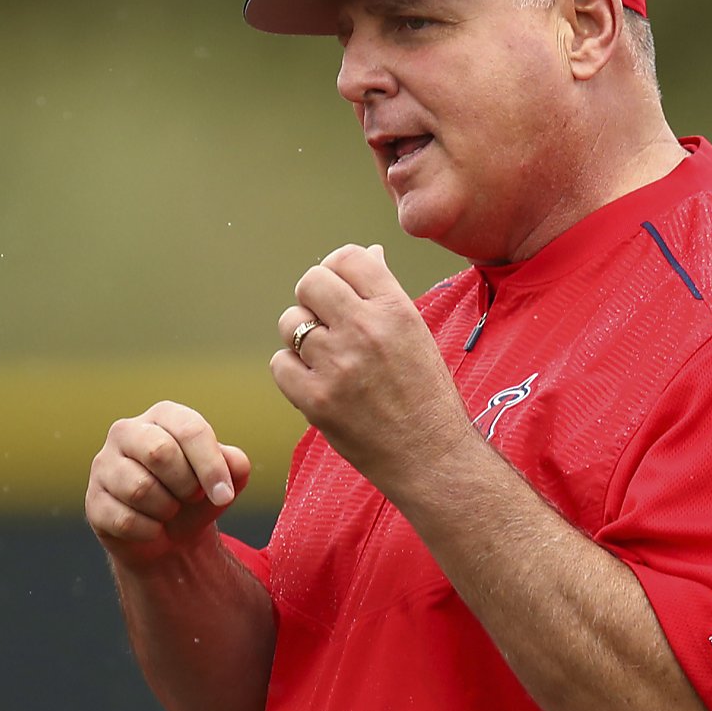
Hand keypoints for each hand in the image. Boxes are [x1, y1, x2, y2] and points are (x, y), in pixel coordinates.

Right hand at [85, 402, 251, 566]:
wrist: (168, 538)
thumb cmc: (194, 497)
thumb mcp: (224, 480)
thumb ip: (234, 465)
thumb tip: (232, 463)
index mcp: (162, 417)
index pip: (189, 429)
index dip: (211, 466)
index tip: (224, 495)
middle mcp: (126, 432)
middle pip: (159, 453)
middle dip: (186, 485)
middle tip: (191, 497)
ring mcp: (103, 466)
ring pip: (140, 489)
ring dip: (166, 509)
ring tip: (169, 510)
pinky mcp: (93, 501)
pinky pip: (125, 520)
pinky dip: (149, 531)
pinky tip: (152, 527)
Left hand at [272, 244, 472, 498]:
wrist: (431, 456)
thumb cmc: (427, 395)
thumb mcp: (418, 334)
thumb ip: (386, 295)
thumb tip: (367, 254)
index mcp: (395, 309)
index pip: (347, 257)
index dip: (337, 269)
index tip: (339, 289)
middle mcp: (364, 330)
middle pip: (310, 282)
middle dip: (312, 298)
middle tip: (325, 321)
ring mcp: (337, 366)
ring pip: (289, 323)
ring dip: (299, 336)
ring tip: (322, 355)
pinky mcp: (316, 401)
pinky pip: (279, 364)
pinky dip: (290, 370)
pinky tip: (312, 380)